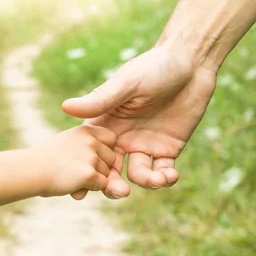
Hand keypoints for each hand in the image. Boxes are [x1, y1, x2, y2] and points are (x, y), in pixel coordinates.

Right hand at [31, 125, 116, 197]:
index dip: (104, 149)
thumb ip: (86, 144)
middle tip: (76, 168)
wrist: (29, 171)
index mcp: (86, 130)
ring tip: (70, 175)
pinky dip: (89, 188)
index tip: (91, 155)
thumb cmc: (45, 159)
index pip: (110, 138)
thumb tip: (105, 161)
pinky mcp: (89, 174)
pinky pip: (101, 185)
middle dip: (100, 167)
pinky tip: (72, 184)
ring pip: (107, 174)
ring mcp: (91, 157)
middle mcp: (91, 141)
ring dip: (94, 179)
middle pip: (111, 158)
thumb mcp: (67, 140)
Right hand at [62, 45, 216, 199]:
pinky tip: (170, 175)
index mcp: (106, 123)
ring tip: (156, 180)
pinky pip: (163, 171)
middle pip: (112, 170)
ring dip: (145, 182)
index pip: (90, 154)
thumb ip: (99, 100)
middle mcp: (122, 137)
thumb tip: (65, 107)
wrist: (190, 63)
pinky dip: (166, 178)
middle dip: (114, 185)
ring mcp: (145, 144)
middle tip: (120, 192)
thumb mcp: (125, 84)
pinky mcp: (168, 148)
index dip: (85, 173)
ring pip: (138, 174)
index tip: (82, 192)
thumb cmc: (153, 67)